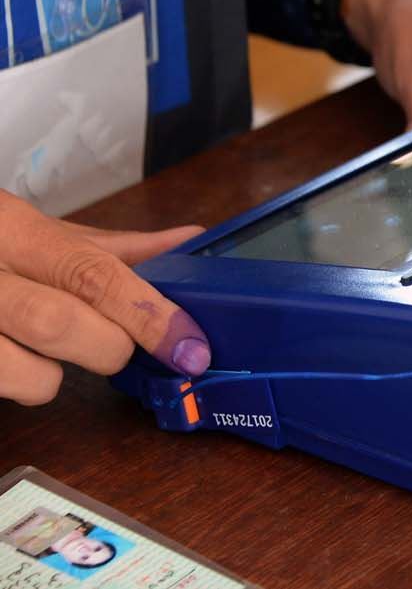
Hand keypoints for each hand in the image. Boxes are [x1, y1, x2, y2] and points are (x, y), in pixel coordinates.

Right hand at [0, 192, 208, 405]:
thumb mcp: (30, 230)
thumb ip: (108, 246)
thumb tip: (187, 242)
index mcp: (10, 230)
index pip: (93, 274)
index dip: (151, 315)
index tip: (189, 347)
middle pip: (60, 325)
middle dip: (106, 348)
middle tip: (110, 346)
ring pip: (23, 375)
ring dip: (48, 377)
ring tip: (36, 350)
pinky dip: (12, 385)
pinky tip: (5, 356)